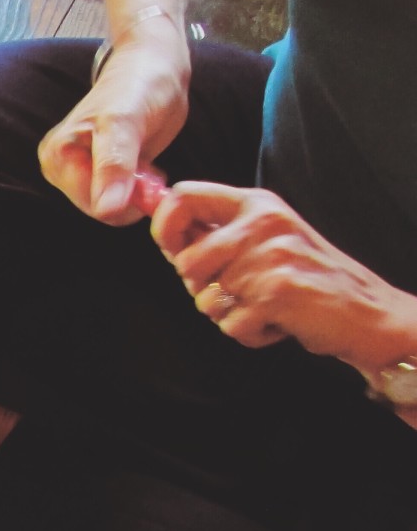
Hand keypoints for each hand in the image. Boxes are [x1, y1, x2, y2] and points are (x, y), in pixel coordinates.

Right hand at [38, 22, 189, 224]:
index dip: (128, 198)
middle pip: (101, 209)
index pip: (93, 206)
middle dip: (131, 194)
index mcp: (58, 156)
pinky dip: (137, 188)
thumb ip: (114, 165)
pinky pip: (118, 198)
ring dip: (136, 191)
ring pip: (111, 206)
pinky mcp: (96, 172)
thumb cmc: (139, 85)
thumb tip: (106, 210)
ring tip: (145, 161)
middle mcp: (60, 167)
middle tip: (149, 165)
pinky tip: (144, 166)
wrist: (154, 65)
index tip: (149, 173)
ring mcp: (77, 171)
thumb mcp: (126, 121)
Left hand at [152, 182, 416, 381]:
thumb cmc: (306, 278)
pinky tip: (278, 321)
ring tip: (265, 305)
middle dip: (201, 289)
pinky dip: (249, 333)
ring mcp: (271, 256)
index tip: (173, 251)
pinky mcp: (277, 292)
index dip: (163, 228)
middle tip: (242, 291)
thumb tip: (164, 236)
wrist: (366, 311)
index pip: (182, 197)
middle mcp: (263, 223)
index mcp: (256, 204)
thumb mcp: (264, 240)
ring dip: (229, 314)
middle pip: (185, 261)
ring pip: (205, 300)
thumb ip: (218, 235)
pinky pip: (230, 325)